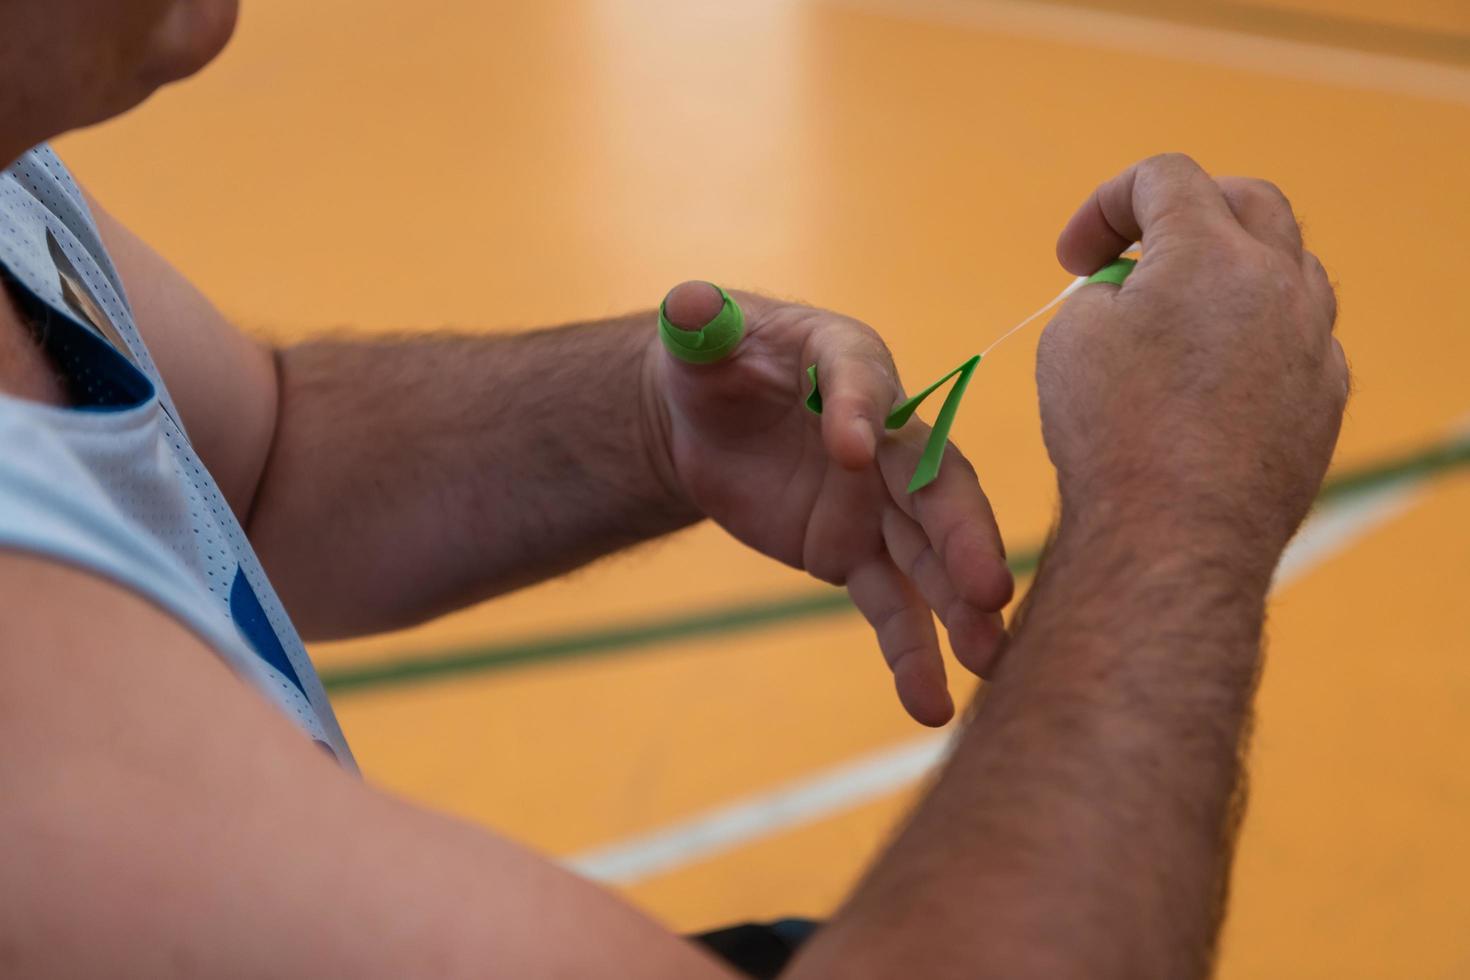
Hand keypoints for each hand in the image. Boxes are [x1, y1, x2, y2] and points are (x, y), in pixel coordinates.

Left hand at [645, 284, 1013, 725]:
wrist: (708, 423)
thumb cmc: (713, 363)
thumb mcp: (696, 337)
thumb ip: (697, 323)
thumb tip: (689, 301)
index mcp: (851, 364)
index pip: (864, 384)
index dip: (859, 412)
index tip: (849, 452)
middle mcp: (886, 436)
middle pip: (933, 485)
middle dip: (961, 534)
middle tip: (987, 586)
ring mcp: (877, 503)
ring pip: (928, 557)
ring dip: (960, 607)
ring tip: (990, 660)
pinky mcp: (854, 556)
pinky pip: (888, 606)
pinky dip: (909, 652)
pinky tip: (928, 704)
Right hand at [1039, 154, 1347, 571]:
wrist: (1173, 534)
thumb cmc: (1111, 432)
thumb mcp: (1071, 337)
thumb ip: (1104, 291)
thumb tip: (1133, 296)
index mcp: (1209, 251)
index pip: (1164, 178)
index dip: (1106, 204)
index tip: (1072, 257)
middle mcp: (1278, 282)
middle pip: (1248, 202)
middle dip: (1187, 212)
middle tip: (1139, 252)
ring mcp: (1313, 341)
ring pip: (1288, 267)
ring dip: (1232, 271)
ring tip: (1182, 313)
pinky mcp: (1325, 399)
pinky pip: (1300, 339)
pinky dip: (1257, 334)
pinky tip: (1215, 376)